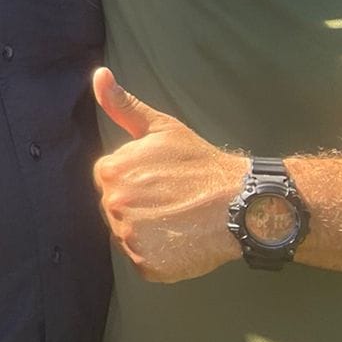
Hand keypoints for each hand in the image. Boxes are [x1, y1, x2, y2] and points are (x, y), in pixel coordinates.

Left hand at [92, 67, 245, 282]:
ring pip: (127, 236)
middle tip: (171, 201)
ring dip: (147, 232)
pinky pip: (143, 263)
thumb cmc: (200, 163)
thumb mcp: (161, 128)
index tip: (159, 181)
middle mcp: (114, 205)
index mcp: (110, 171)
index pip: (108, 182)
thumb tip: (99, 75)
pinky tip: (180, 241)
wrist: (241, 202)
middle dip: (137, 206)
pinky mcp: (148, 265)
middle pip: (114, 209)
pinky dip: (160, 256)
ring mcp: (130, 238)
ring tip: (177, 220)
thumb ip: (122, 105)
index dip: (134, 181)